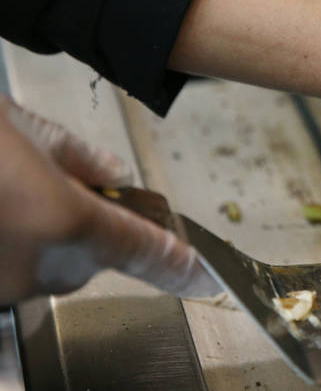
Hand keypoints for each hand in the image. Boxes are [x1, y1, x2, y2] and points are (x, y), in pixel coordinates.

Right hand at [0, 96, 218, 303]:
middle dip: (89, 217)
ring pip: (55, 261)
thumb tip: (114, 173)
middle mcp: (41, 267)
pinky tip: (0, 204)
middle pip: (99, 251)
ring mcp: (8, 286)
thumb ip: (77, 155)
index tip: (206, 276)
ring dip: (48, 230)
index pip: (151, 251)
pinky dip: (16, 241)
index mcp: (68, 222)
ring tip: (12, 184)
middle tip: (53, 178)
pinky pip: (19, 267)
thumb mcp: (17, 127)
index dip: (184, 266)